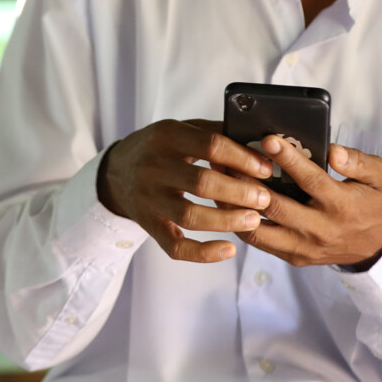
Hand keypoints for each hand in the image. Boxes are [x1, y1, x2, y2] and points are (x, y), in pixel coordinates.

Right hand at [98, 119, 275, 262]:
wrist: (115, 173)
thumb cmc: (158, 149)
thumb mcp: (179, 129)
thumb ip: (213, 132)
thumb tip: (257, 140)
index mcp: (165, 136)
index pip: (210, 145)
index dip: (242, 158)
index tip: (266, 169)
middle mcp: (153, 167)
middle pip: (202, 182)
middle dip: (239, 192)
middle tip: (265, 198)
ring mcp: (149, 199)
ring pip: (190, 216)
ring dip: (227, 220)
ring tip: (254, 221)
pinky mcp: (148, 225)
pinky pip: (175, 246)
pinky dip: (203, 253)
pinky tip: (228, 249)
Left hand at [235, 136, 381, 269]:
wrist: (381, 247)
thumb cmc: (376, 203)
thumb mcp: (379, 177)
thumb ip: (357, 161)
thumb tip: (332, 152)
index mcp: (341, 205)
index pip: (310, 180)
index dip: (287, 159)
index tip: (268, 139)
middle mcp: (320, 228)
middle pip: (275, 207)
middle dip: (248, 182)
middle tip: (226, 158)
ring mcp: (305, 247)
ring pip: (259, 230)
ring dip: (235, 206)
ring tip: (217, 181)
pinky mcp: (295, 257)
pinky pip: (261, 242)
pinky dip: (241, 222)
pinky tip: (226, 202)